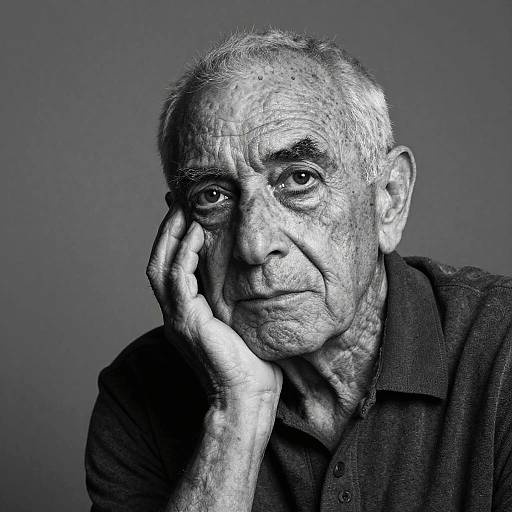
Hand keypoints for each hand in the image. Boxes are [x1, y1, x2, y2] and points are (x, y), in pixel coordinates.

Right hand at [146, 205, 282, 407]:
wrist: (245, 397)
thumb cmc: (249, 364)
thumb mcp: (239, 322)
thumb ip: (235, 298)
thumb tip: (253, 275)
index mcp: (185, 312)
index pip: (171, 267)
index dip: (175, 239)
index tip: (186, 213)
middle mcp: (175, 313)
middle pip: (158, 261)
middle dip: (168, 229)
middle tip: (178, 201)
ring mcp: (177, 318)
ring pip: (161, 266)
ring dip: (171, 235)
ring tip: (184, 208)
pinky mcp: (186, 322)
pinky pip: (179, 280)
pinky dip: (185, 254)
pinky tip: (197, 233)